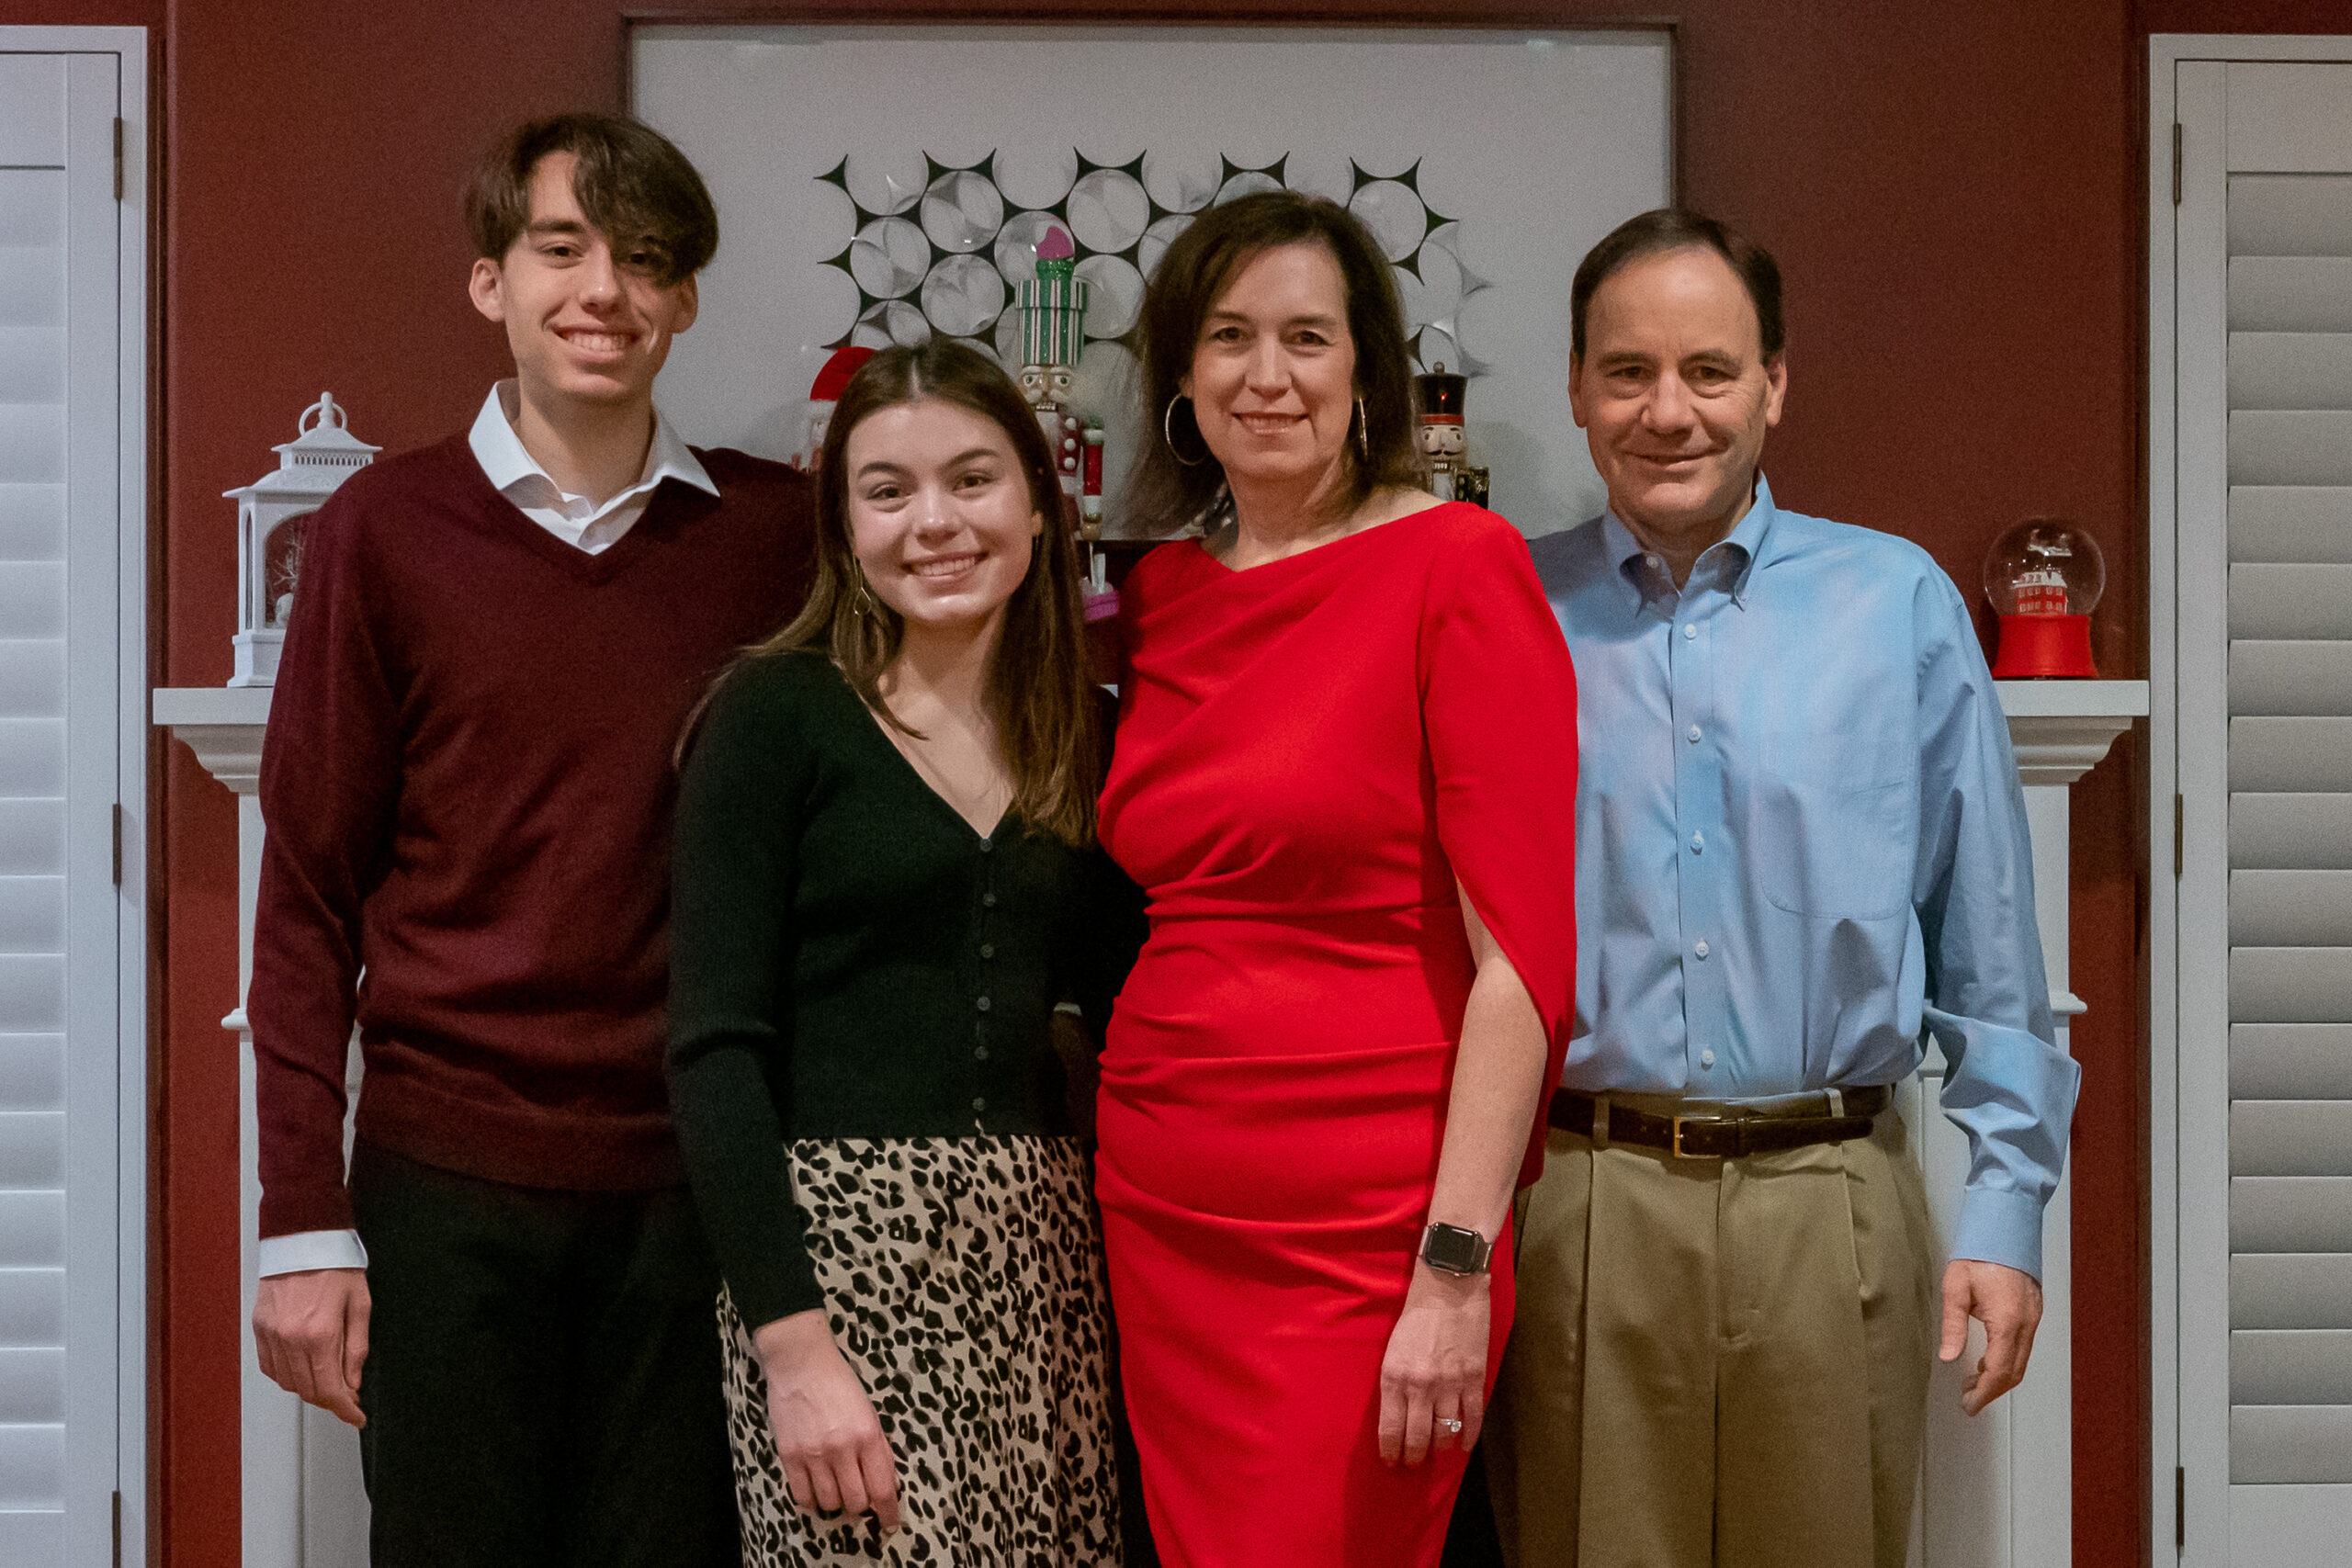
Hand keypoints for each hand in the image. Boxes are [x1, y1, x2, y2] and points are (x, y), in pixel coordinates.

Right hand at [253, 1267, 369, 1427]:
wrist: (304, 1238)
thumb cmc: (336, 1266)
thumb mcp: (360, 1305)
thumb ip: (356, 1349)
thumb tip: (353, 1383)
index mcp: (320, 1333)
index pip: (330, 1389)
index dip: (345, 1410)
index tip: (356, 1416)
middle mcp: (291, 1338)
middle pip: (307, 1391)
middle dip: (330, 1401)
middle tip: (347, 1398)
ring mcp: (271, 1334)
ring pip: (287, 1382)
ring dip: (308, 1389)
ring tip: (328, 1380)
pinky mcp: (259, 1328)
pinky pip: (270, 1367)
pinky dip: (286, 1375)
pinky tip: (302, 1368)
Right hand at [751, 1309, 901, 1535]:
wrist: (801, 1363)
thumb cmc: (840, 1383)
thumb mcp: (870, 1412)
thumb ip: (879, 1448)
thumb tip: (887, 1483)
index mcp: (868, 1435)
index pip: (882, 1488)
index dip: (888, 1512)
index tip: (890, 1524)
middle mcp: (842, 1449)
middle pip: (856, 1502)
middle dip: (861, 1505)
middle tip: (858, 1494)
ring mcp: (814, 1454)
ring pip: (830, 1503)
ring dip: (836, 1502)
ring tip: (836, 1486)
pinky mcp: (789, 1455)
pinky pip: (802, 1496)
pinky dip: (812, 1500)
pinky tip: (816, 1489)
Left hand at [1377, 1263, 1490, 1466]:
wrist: (1448, 1291)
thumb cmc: (1415, 1319)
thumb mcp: (1392, 1351)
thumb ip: (1394, 1384)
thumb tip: (1398, 1417)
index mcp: (1394, 1377)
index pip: (1390, 1429)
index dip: (1391, 1451)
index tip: (1392, 1461)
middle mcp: (1420, 1386)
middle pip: (1418, 1438)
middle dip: (1414, 1457)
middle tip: (1413, 1464)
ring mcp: (1450, 1384)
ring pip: (1445, 1432)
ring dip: (1439, 1449)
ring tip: (1435, 1454)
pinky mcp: (1473, 1379)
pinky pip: (1473, 1419)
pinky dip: (1468, 1437)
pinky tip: (1462, 1446)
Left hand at [1939, 1259, 2043, 1415]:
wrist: (2005, 1227)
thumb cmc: (1977, 1256)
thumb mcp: (1956, 1289)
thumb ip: (1953, 1325)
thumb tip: (1948, 1358)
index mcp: (2007, 1321)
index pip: (1999, 1371)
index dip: (1984, 1393)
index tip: (1968, 1405)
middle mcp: (2026, 1324)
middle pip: (2014, 1371)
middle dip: (1992, 1390)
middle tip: (1968, 1398)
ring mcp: (2034, 1318)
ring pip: (2021, 1360)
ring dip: (1999, 1376)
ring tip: (1973, 1381)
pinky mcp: (2034, 1311)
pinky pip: (2023, 1346)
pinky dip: (2007, 1359)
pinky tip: (1986, 1358)